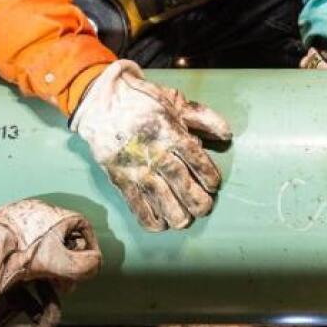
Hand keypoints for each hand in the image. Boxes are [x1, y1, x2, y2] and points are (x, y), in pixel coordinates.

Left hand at [0, 199, 100, 326]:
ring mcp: (17, 218)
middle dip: (69, 261)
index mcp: (55, 212)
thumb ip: (88, 265)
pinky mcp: (1, 229)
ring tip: (47, 280)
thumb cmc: (24, 251)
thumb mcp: (64, 262)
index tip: (86, 267)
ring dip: (51, 263)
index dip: (89, 248)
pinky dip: (31, 259)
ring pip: (44, 242)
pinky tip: (28, 274)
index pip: (83, 227)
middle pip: (63, 237)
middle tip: (66, 281)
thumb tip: (95, 266)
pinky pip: (24, 244)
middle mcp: (38, 210)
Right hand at [71, 60, 231, 230]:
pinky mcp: (118, 176)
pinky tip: (160, 225)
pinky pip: (134, 202)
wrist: (99, 101)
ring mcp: (134, 166)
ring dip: (174, 213)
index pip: (196, 158)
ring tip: (184, 221)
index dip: (208, 175)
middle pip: (179, 180)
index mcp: (169, 131)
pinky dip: (147, 217)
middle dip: (195, 200)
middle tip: (204, 208)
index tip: (214, 185)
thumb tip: (227, 135)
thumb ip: (203, 117)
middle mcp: (153, 151)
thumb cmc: (142, 101)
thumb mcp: (175, 101)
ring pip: (158, 195)